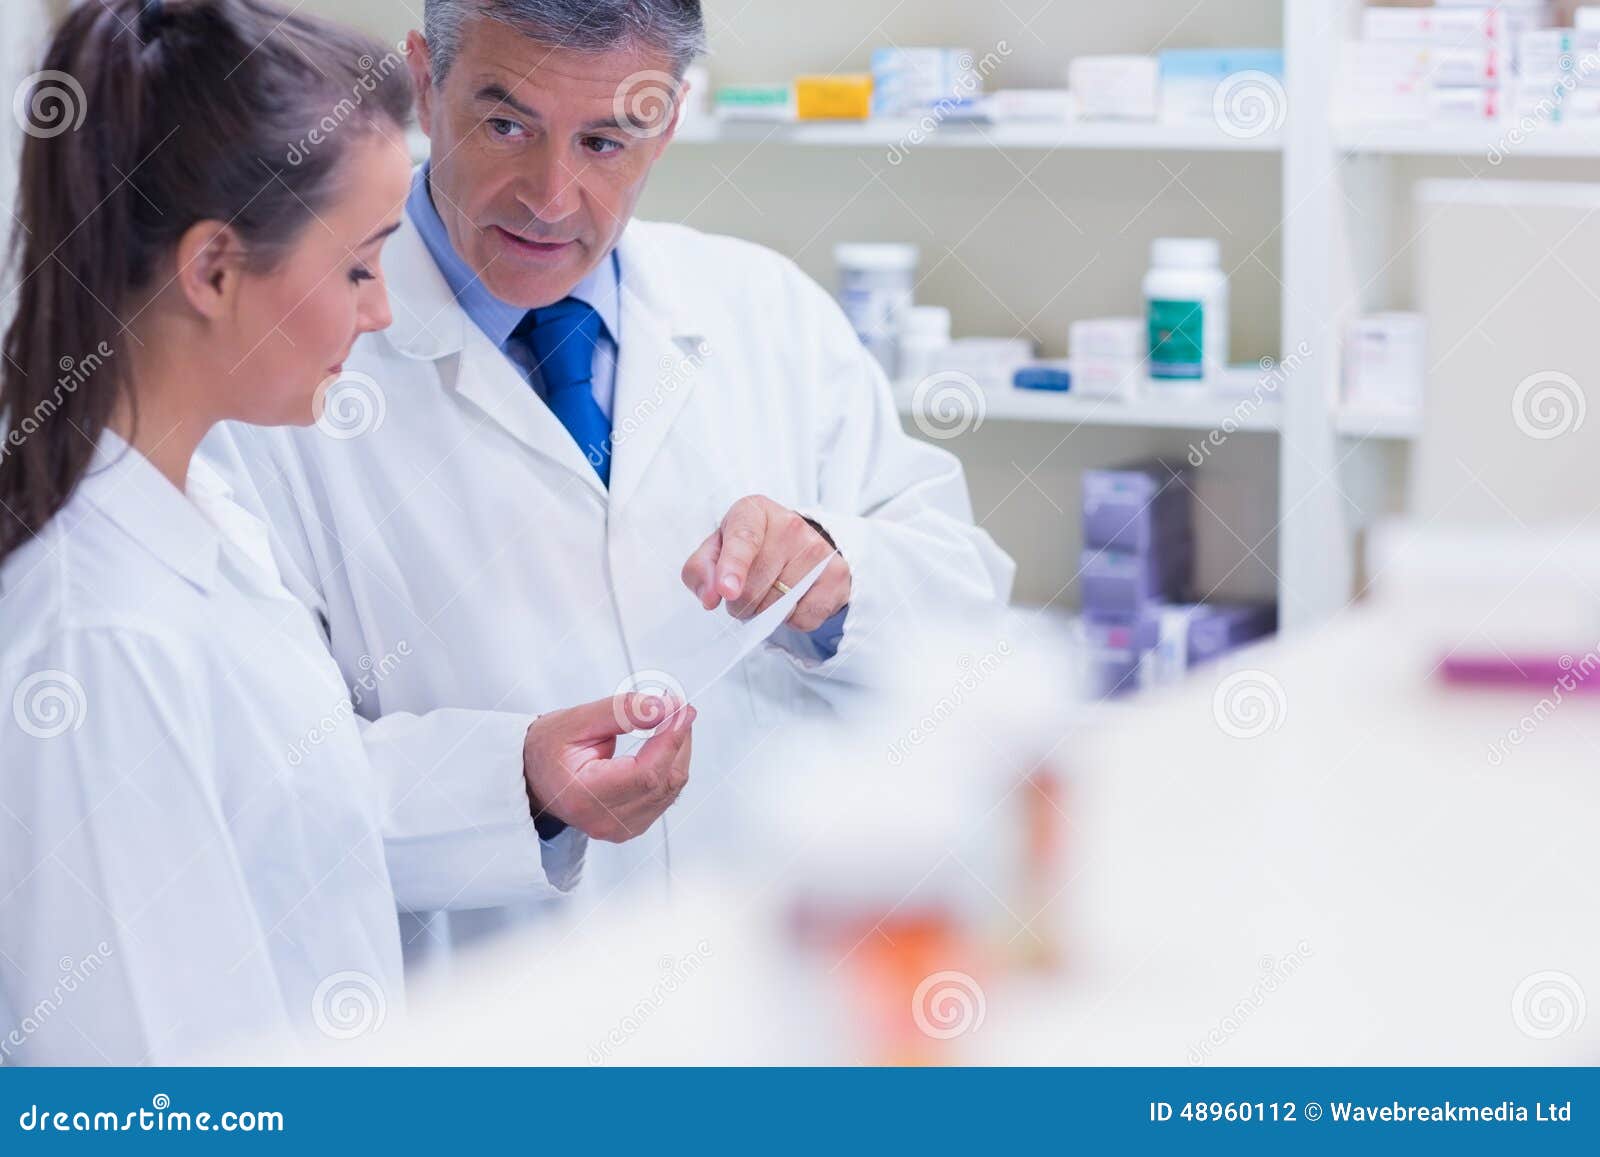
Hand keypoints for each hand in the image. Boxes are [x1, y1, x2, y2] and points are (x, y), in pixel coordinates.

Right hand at [522, 694, 694, 843]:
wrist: (532, 777)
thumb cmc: (546, 749)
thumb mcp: (576, 720)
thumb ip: (621, 712)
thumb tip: (665, 707)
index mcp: (585, 797)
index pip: (645, 773)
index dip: (671, 739)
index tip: (681, 708)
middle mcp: (605, 821)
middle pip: (663, 783)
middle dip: (679, 741)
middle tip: (680, 707)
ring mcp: (620, 829)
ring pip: (670, 790)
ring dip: (678, 752)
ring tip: (671, 720)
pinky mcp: (631, 826)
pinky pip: (665, 797)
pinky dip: (670, 766)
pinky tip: (663, 744)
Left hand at [681, 495, 850, 630]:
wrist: (801, 545)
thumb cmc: (752, 548)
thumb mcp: (717, 548)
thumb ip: (701, 570)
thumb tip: (710, 597)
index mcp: (754, 511)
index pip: (743, 540)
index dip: (733, 567)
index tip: (727, 590)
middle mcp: (789, 525)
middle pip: (754, 588)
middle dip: (741, 603)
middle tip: (745, 592)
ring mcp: (817, 549)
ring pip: (778, 607)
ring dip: (765, 613)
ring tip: (769, 593)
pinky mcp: (837, 575)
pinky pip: (803, 619)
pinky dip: (792, 620)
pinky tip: (793, 599)